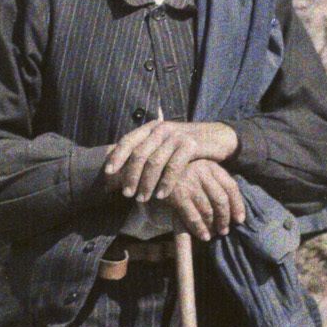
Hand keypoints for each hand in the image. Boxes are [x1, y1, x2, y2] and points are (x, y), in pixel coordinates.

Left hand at [103, 119, 238, 202]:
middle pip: (139, 154)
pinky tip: (162, 195)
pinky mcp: (190, 145)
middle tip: (126, 194)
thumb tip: (120, 172)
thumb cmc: (186, 146)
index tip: (108, 173)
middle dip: (130, 176)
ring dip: (146, 182)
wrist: (218, 137)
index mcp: (151, 127)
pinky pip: (174, 166)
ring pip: (154, 162)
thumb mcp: (165, 144)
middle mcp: (161, 129)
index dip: (116, 157)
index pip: (128, 140)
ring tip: (142, 198)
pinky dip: (166, 182)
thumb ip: (147, 152)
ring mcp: (176, 136)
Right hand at [159, 158, 246, 240]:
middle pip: (221, 200)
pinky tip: (203, 236)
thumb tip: (234, 208)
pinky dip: (200, 229)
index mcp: (210, 165)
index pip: (231, 187)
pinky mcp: (177, 194)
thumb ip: (214, 183)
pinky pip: (193, 217)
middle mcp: (201, 171)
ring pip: (208, 210)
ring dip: (212, 226)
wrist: (150, 172)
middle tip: (224, 230)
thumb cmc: (179, 176)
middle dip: (225, 219)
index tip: (240, 220)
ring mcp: (189, 182)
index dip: (238, 205)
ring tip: (213, 234)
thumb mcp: (198, 172)